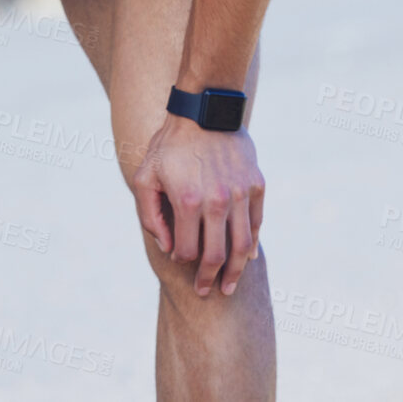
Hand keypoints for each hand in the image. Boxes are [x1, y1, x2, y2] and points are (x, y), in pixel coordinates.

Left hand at [132, 114, 263, 297]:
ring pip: (243, 246)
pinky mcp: (256, 185)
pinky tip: (247, 258)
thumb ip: (150, 215)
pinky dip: (253, 244)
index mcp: (188, 201)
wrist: (205, 110)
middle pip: (217, 255)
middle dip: (211, 279)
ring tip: (230, 285)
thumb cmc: (170, 145)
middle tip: (208, 292)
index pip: (188, 250)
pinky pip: (257, 223)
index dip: (182, 261)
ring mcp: (241, 194)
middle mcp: (218, 201)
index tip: (180, 260)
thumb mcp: (146, 176)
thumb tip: (166, 247)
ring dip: (236, 271)